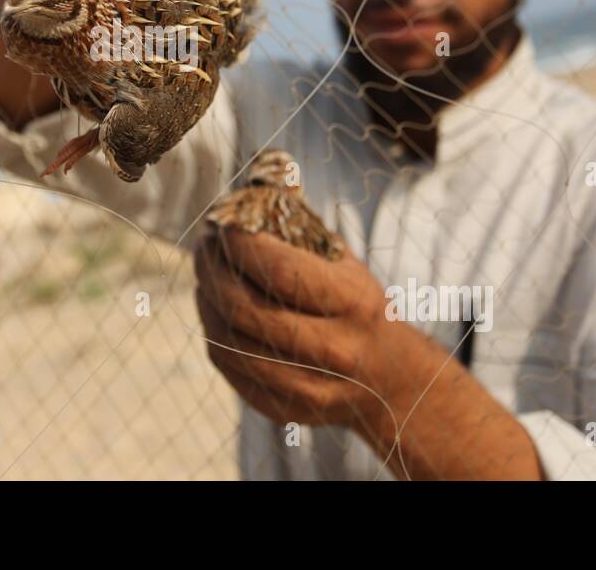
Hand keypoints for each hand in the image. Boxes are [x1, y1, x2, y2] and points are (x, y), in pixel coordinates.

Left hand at [195, 226, 386, 427]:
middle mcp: (335, 350)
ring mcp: (310, 387)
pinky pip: (230, 368)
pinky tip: (213, 310)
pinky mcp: (286, 410)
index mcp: (354, 304)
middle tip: (203, 245)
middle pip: (246, 308)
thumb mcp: (347, 265)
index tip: (222, 223)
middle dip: (212, 270)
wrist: (392, 381)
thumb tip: (260, 186)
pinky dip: (213, 333)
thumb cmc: (359, 307)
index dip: (241, 244)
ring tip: (204, 276)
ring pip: (230, 341)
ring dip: (206, 301)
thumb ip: (303, 229)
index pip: (280, 271)